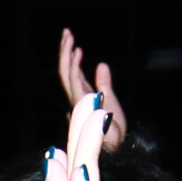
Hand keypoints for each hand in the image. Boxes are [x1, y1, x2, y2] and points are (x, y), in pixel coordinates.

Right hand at [57, 30, 127, 152]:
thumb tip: (102, 65)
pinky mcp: (82, 105)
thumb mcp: (111, 100)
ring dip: (66, 54)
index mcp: (82, 98)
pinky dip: (74, 66)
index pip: (72, 75)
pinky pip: (74, 82)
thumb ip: (104, 82)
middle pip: (65, 72)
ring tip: (69, 36)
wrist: (116, 147)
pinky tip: (78, 52)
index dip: (71, 57)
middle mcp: (77, 99)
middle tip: (66, 32)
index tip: (73, 42)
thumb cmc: (115, 131)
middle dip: (64, 52)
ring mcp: (78, 102)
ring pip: (67, 74)